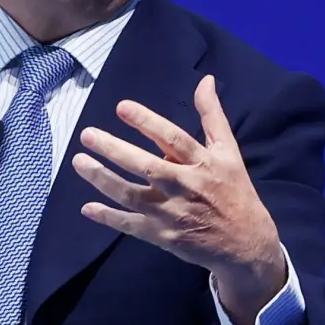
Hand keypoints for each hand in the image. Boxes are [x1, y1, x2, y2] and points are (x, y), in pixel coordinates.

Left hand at [72, 75, 284, 324]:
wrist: (246, 244)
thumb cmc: (234, 191)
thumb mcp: (228, 152)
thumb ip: (213, 116)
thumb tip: (206, 80)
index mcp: (203, 164)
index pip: (173, 139)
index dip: (147, 122)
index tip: (121, 107)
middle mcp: (186, 187)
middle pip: (146, 167)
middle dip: (115, 150)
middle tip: (87, 135)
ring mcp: (172, 213)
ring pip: (131, 195)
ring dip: (103, 179)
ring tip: (78, 162)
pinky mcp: (163, 235)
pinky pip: (131, 225)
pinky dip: (109, 218)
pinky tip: (87, 208)